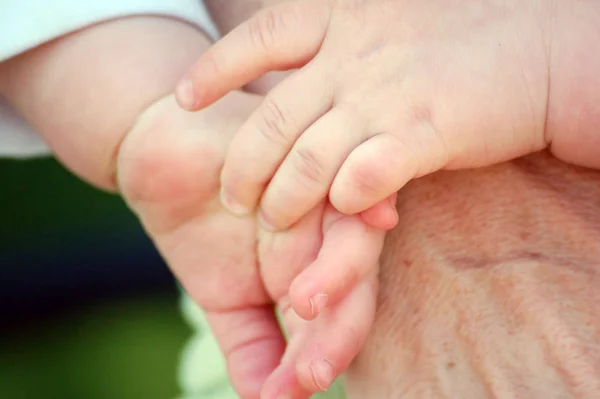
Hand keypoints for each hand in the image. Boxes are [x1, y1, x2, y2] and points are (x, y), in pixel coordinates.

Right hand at [116, 92, 386, 398]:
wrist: (159, 155)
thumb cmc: (200, 226)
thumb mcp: (223, 296)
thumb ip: (251, 344)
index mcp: (318, 271)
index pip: (337, 321)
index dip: (320, 358)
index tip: (290, 393)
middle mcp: (330, 235)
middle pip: (357, 285)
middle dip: (337, 331)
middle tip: (310, 372)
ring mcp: (324, 189)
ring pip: (356, 236)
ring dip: (339, 272)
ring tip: (304, 304)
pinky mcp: (313, 146)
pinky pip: (342, 174)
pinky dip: (356, 197)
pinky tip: (373, 217)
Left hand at [175, 0, 599, 232]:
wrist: (542, 45)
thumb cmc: (469, 33)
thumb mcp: (390, 18)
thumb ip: (344, 40)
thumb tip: (308, 65)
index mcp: (342, 17)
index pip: (260, 39)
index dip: (216, 70)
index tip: (183, 96)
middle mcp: (355, 55)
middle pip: (271, 119)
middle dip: (241, 164)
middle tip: (229, 197)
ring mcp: (386, 95)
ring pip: (306, 160)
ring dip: (282, 199)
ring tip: (269, 221)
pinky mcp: (423, 133)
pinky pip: (361, 178)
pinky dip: (341, 201)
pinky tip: (338, 213)